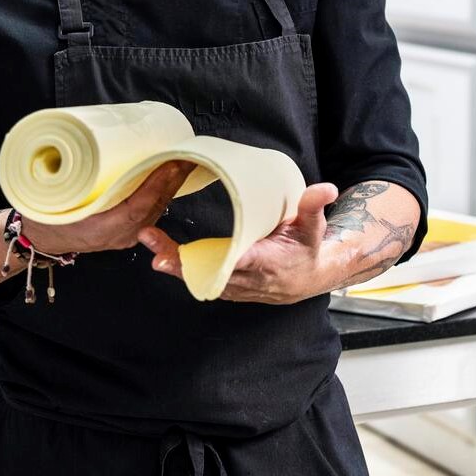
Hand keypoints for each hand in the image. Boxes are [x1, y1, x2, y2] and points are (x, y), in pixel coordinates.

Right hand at [19, 160, 197, 257]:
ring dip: (171, 186)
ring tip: (184, 160)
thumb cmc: (44, 218)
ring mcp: (123, 236)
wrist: (40, 240)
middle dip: (172, 181)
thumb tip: (86, 148)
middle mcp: (116, 235)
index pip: (136, 209)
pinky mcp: (126, 231)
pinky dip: (162, 193)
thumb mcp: (53, 198)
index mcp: (99, 230)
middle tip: (185, 154)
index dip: (154, 187)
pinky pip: (150, 212)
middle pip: (152, 208)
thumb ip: (72, 179)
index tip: (168, 165)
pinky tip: (171, 178)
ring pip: (155, 211)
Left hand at [137, 182, 339, 303]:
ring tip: (151, 245)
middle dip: (182, 264)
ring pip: (202, 279)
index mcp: (268, 263)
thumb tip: (325, 189)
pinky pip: (202, 279)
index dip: (216, 262)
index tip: (193, 257)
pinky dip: (182, 269)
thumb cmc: (307, 248)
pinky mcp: (229, 286)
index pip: (240, 263)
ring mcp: (238, 286)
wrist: (309, 277)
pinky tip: (161, 255)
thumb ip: (313, 206)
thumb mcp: (313, 226)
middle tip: (156, 252)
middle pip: (210, 274)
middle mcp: (249, 279)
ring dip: (176, 265)